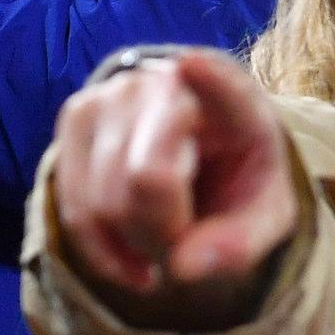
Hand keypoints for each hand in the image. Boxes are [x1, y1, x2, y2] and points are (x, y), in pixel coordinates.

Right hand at [51, 49, 298, 331]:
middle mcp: (170, 83)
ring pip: (102, 201)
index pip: (226, 90)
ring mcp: (115, 94)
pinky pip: (72, 207)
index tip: (191, 65)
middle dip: (164, 235)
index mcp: (239, 103)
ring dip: (132, 245)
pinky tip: (129, 260)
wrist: (202, 164)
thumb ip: (239, 244)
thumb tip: (183, 269)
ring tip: (163, 243)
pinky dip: (100, 251)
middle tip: (187, 246)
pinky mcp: (76, 116)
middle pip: (147, 180)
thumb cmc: (240, 186)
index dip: (209, 79)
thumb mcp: (262, 221)